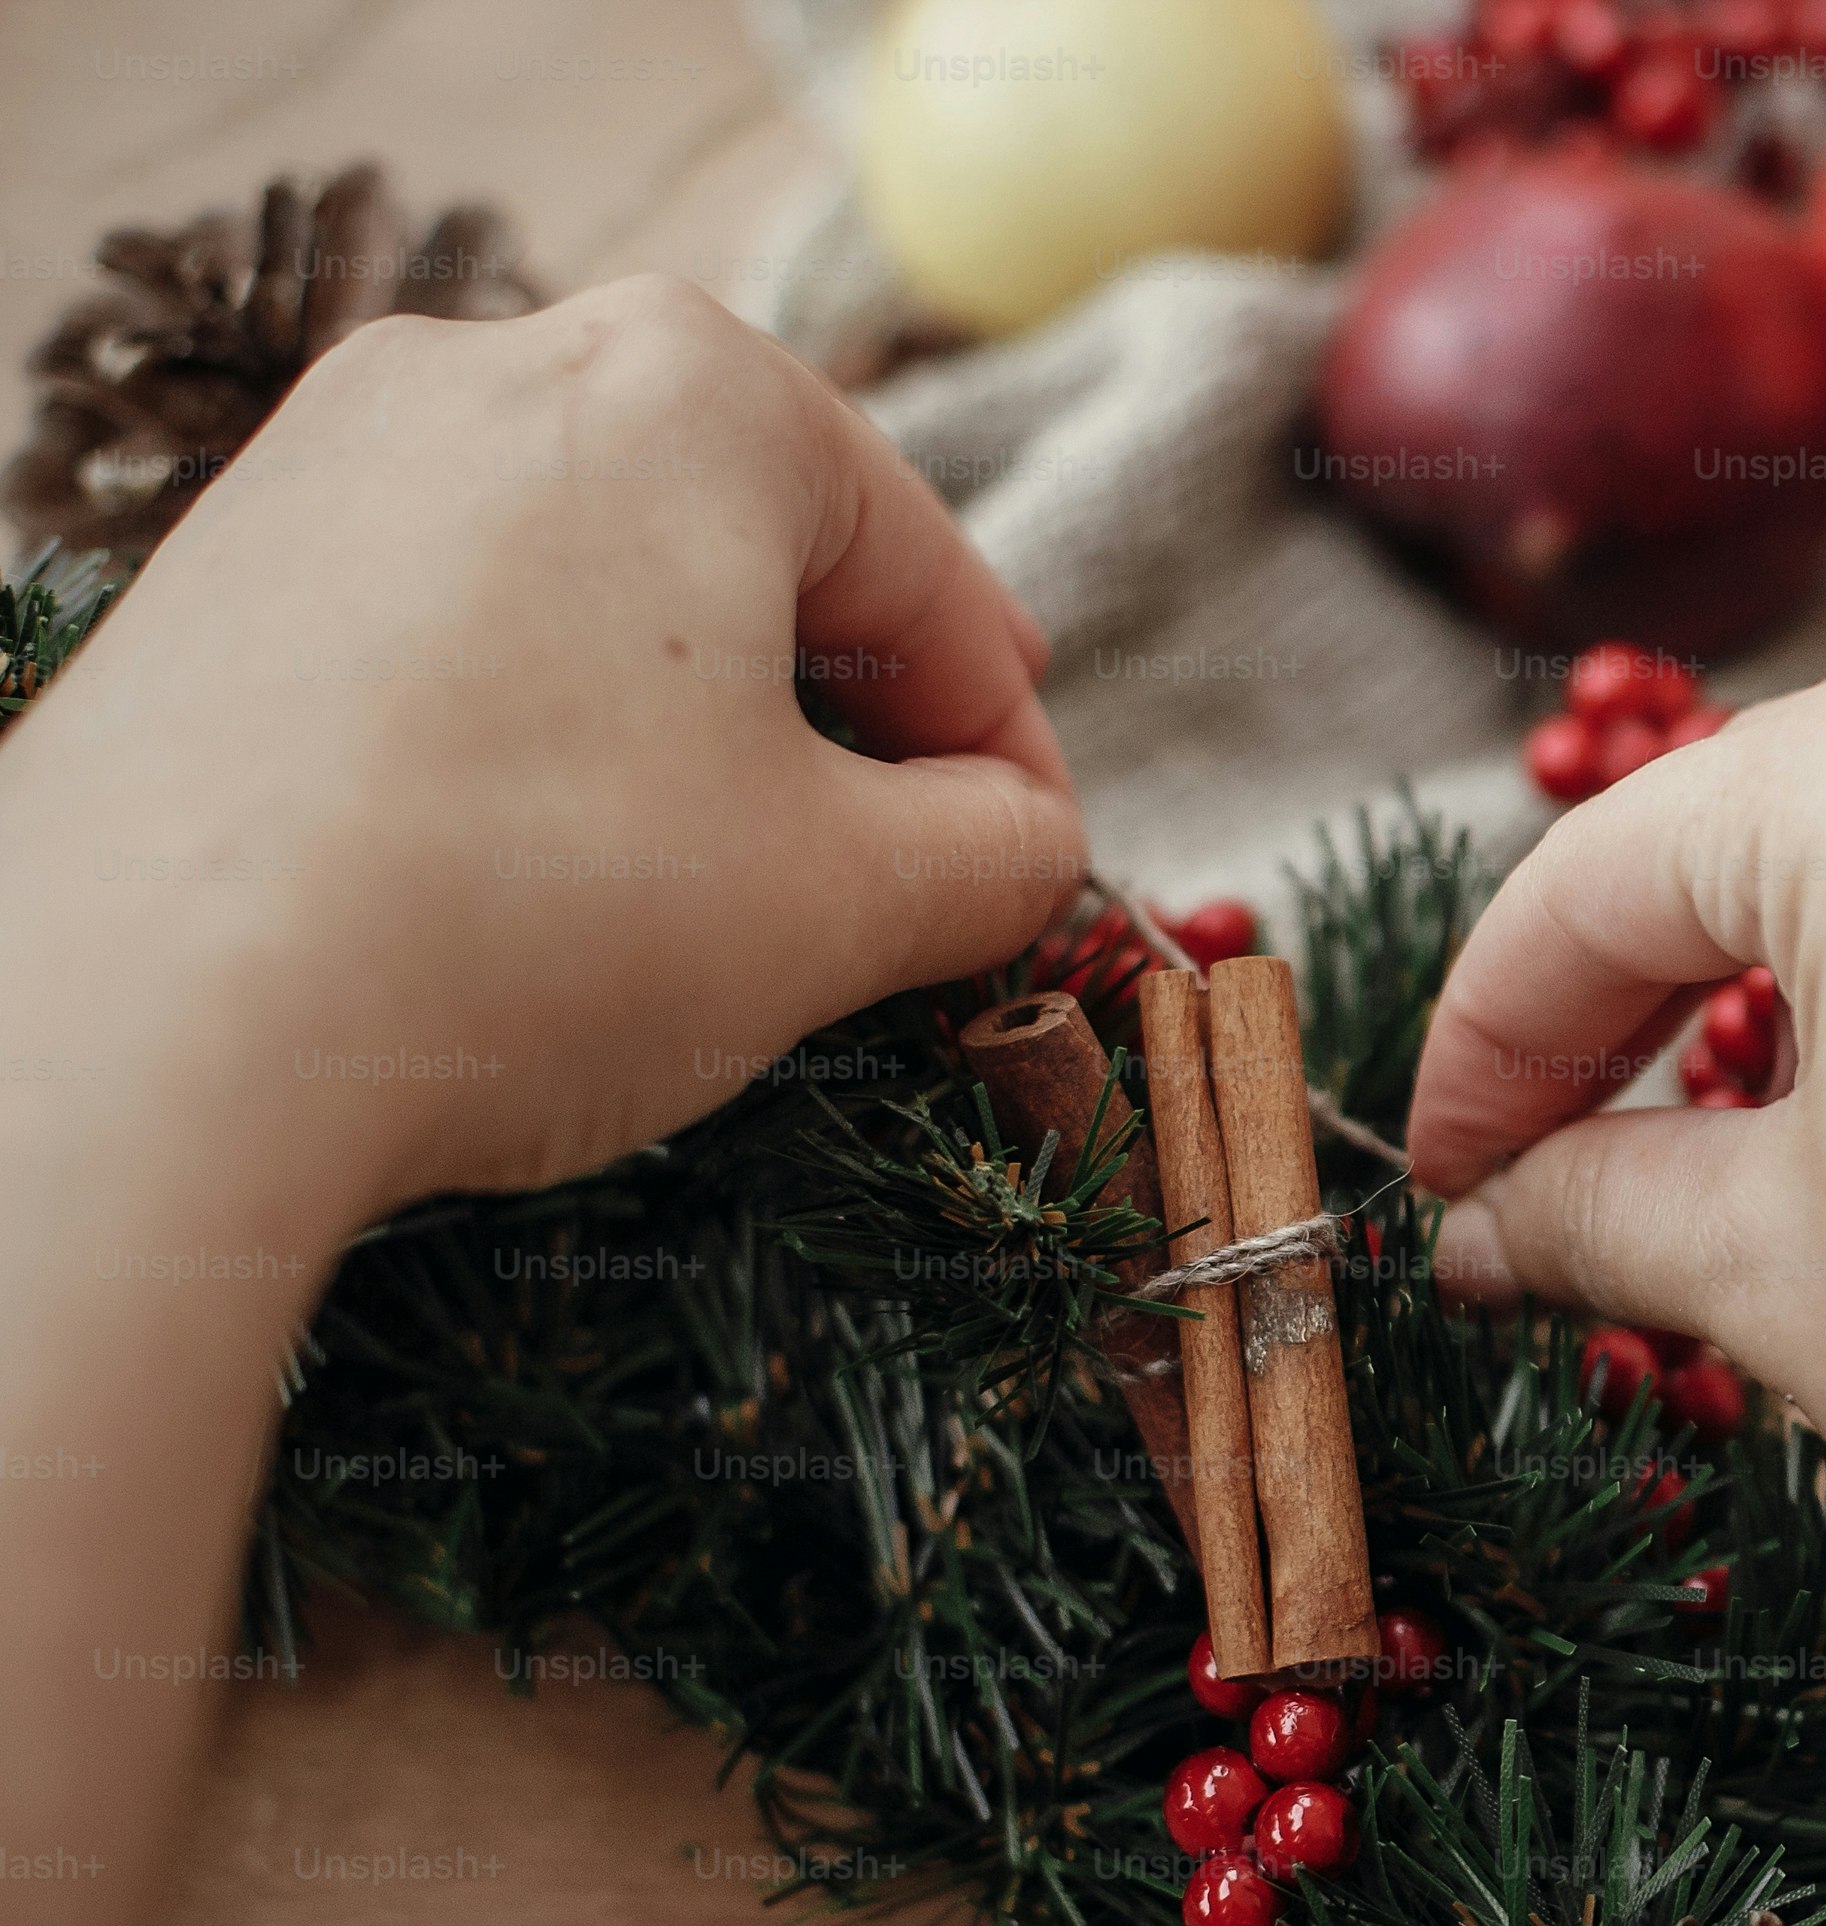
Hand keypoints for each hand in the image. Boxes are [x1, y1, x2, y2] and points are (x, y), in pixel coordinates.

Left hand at [0, 275, 1080, 1209]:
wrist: (152, 1019)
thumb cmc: (539, 914)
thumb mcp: (845, 903)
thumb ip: (993, 856)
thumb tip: (1023, 848)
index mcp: (689, 388)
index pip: (925, 578)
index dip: (1013, 746)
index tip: (1036, 865)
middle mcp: (495, 367)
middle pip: (756, 557)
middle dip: (848, 725)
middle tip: (903, 874)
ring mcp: (332, 458)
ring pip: (598, 596)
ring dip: (693, 741)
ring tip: (724, 901)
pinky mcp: (223, 574)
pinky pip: (452, 640)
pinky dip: (537, 746)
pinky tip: (543, 884)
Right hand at [1406, 642, 1825, 1642]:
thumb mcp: (1791, 1287)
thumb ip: (1602, 1207)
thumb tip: (1494, 1215)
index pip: (1608, 879)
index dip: (1485, 1041)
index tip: (1432, 1174)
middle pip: (1775, 838)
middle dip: (1646, 1008)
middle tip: (1553, 1173)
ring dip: (1819, 1005)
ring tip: (1748, 1180)